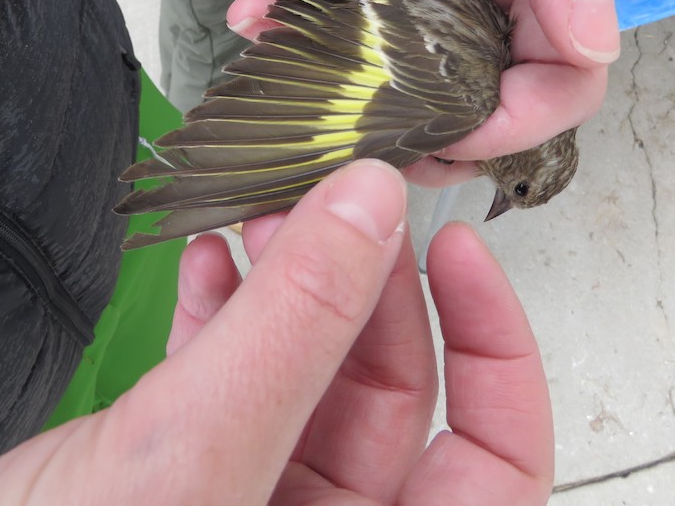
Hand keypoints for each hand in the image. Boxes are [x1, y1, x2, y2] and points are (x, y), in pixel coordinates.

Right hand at [0, 160, 554, 503]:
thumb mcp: (190, 459)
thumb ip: (291, 330)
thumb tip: (373, 205)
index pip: (495, 468)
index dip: (496, 352)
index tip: (457, 246)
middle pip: (391, 401)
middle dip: (361, 285)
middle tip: (336, 197)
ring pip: (306, 379)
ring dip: (288, 286)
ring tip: (262, 208)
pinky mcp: (177, 480)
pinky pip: (231, 384)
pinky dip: (223, 313)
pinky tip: (200, 259)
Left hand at [11, 0, 618, 162]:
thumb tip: (596, 37)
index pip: (570, 62)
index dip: (530, 114)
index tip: (467, 134)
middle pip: (501, 89)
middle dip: (455, 133)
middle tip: (387, 145)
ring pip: (431, 85)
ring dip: (383, 114)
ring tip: (327, 110)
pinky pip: (358, 45)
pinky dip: (319, 60)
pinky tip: (268, 35)